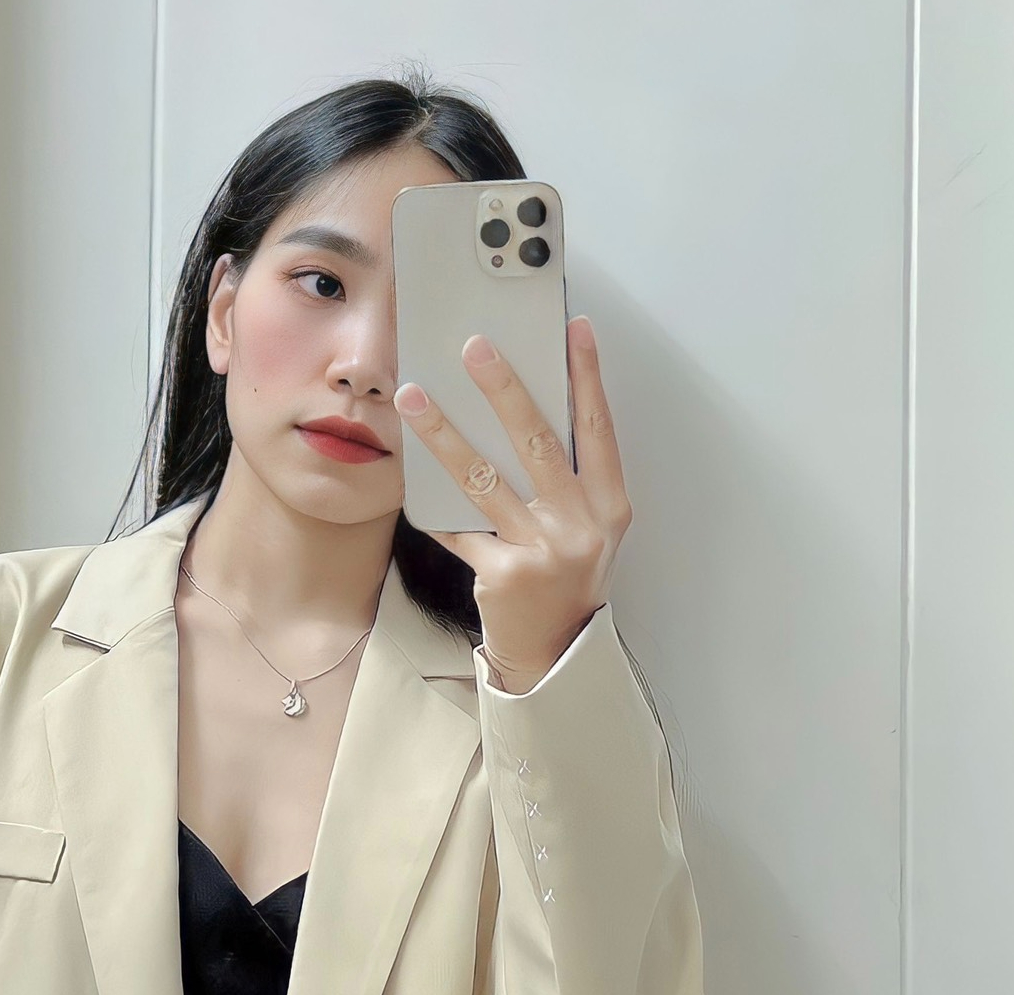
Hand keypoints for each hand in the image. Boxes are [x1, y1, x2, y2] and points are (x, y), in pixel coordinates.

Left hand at [393, 316, 631, 693]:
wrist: (556, 648)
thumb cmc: (567, 572)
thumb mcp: (585, 522)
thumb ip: (566, 474)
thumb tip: (521, 405)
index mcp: (608, 503)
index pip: (597, 425)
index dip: (587, 375)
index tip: (573, 327)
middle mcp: (581, 523)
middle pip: (538, 440)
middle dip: (505, 388)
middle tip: (475, 346)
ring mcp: (543, 550)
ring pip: (485, 477)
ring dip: (444, 433)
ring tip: (413, 397)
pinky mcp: (504, 574)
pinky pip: (457, 527)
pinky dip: (430, 502)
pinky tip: (405, 473)